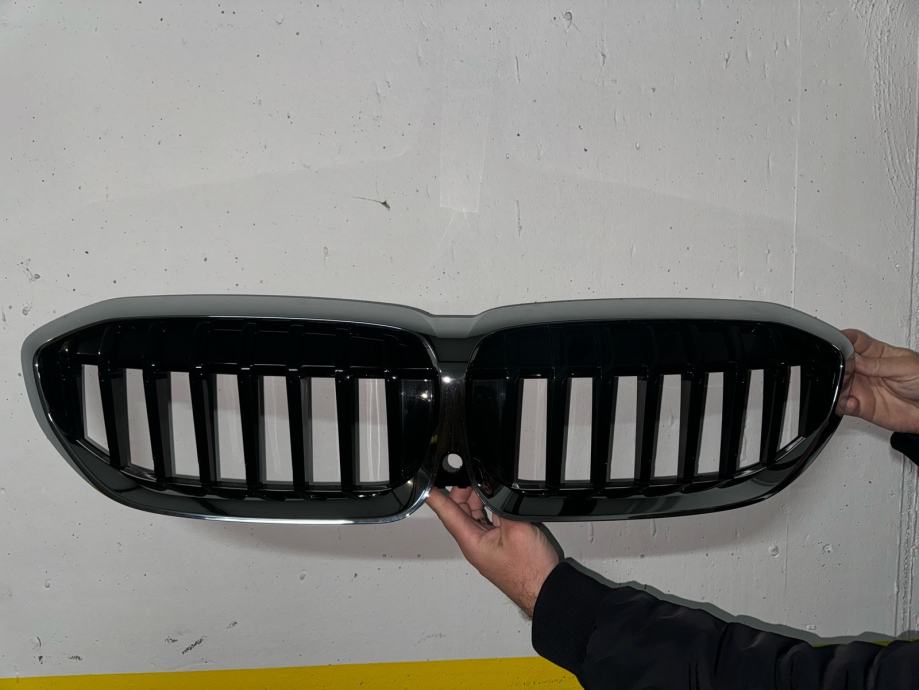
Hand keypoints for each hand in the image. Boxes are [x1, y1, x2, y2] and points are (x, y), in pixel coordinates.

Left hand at [426, 487, 559, 616]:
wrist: (546, 589)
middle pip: (460, 512)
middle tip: (472, 476)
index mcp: (472, 542)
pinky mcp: (498, 546)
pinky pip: (487, 523)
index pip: (448, 514)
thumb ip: (501, 507)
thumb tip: (492, 491)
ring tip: (486, 486)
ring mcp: (486, 546)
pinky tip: (498, 502)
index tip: (426, 485)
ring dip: (478, 500)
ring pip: (474, 516)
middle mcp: (475, 545)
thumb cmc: (531, 571)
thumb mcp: (517, 529)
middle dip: (463, 492)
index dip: (436, 497)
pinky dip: (490, 509)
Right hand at [837, 329, 918, 432]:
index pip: (855, 341)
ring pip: (839, 383)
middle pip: (842, 362)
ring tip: (843, 388)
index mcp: (877, 354)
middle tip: (842, 369)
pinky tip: (849, 402)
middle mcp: (867, 370)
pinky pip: (843, 405)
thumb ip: (877, 364)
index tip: (835, 342)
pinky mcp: (861, 406)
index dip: (843, 338)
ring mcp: (862, 388)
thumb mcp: (905, 367)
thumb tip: (853, 358)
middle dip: (836, 364)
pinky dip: (841, 404)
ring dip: (836, 385)